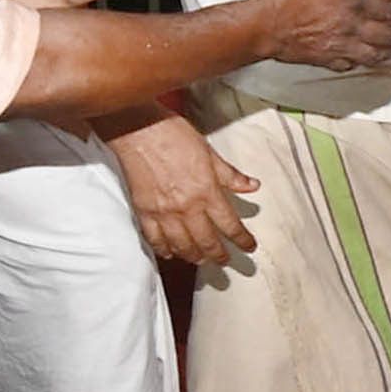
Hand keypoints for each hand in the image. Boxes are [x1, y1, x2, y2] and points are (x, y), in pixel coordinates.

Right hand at [104, 114, 258, 265]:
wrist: (139, 130)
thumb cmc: (173, 135)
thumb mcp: (210, 153)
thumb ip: (230, 175)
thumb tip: (251, 185)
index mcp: (207, 191)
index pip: (229, 224)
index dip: (242, 239)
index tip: (249, 247)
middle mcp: (187, 207)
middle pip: (207, 241)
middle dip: (219, 255)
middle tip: (225, 261)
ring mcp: (164, 212)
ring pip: (182, 245)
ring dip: (194, 256)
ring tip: (201, 260)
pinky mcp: (144, 212)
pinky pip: (155, 239)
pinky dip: (164, 249)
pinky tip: (170, 253)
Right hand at [253, 0, 390, 69]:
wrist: (262, 26)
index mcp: (352, 3)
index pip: (389, 9)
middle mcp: (352, 28)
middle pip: (388, 35)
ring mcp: (341, 47)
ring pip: (375, 55)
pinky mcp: (327, 60)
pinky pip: (353, 65)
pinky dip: (364, 64)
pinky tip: (367, 62)